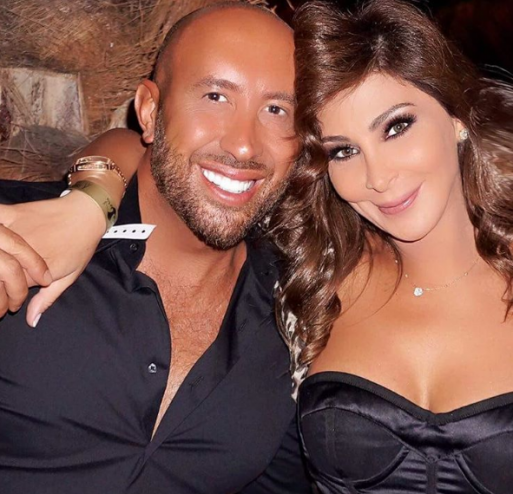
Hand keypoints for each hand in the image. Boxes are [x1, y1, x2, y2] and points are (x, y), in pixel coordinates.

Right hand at [0, 191, 105, 326]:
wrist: (87, 214)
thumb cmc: (81, 246)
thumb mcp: (68, 276)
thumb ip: (46, 298)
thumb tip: (31, 321)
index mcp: (35, 272)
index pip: (4, 293)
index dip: (2, 301)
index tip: (4, 305)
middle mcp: (21, 254)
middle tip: (1, 292)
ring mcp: (14, 233)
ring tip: (0, 267)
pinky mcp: (10, 213)